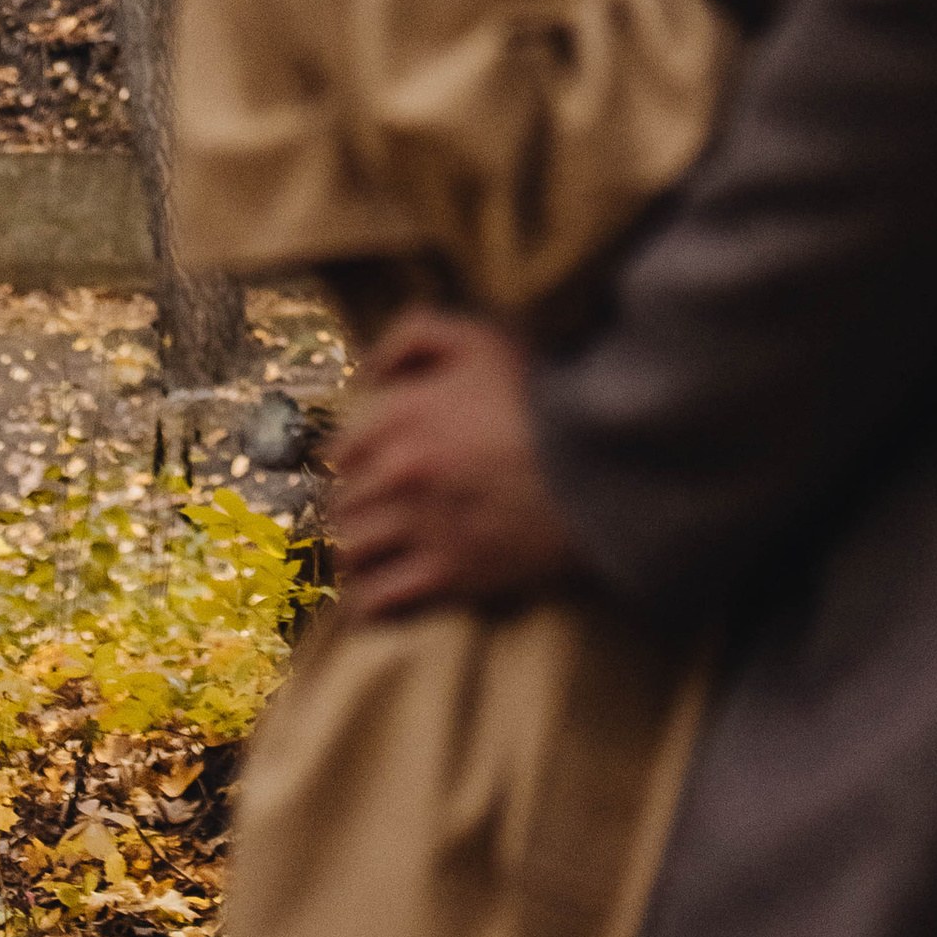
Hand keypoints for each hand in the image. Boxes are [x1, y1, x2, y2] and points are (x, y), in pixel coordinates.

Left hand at [330, 308, 591, 617]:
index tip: (363, 475)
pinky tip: (382, 595)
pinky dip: (371, 601)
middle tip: (368, 517)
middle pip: (340, 503)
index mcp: (399, 413)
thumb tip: (368, 374)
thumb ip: (414, 335)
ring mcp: (420, 525)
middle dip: (353, 509)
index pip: (335, 452)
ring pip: (350, 550)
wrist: (601, 464)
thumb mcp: (480, 340)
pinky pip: (376, 599)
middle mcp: (398, 470)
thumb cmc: (540, 399)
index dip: (350, 464)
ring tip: (373, 556)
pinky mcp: (448, 573)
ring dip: (357, 554)